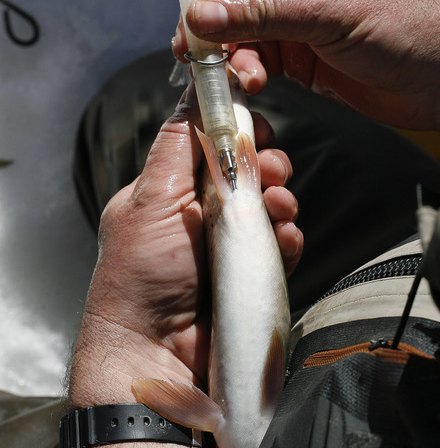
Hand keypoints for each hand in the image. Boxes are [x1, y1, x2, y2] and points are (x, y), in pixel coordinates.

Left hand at [66, 82, 300, 447]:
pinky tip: (285, 239)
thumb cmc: (142, 275)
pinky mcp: (250, 277)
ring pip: (268, 206)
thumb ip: (176, 145)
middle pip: (246, 173)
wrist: (157, 354)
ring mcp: (227, 248)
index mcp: (169, 193)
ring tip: (277, 208)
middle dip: (265, 165)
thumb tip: (193, 93)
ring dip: (280, 199)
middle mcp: (200, 216)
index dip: (236, 132)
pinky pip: (280, 245)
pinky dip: (288, 238)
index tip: (254, 126)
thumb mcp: (150, 198)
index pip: (211, 147)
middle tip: (270, 170)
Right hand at [139, 0, 439, 141]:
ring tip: (233, 74)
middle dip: (208, 13)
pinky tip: (249, 86)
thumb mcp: (329, 10)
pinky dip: (245, 73)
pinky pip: (255, 59)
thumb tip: (198, 15)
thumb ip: (262, 15)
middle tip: (193, 43)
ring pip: (238, 28)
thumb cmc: (407, 22)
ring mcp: (295, 17)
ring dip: (228, 51)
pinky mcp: (299, 56)